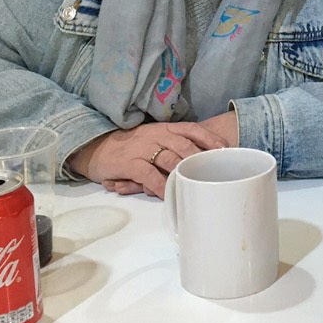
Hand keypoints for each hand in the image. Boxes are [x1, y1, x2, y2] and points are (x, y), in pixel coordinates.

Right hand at [66, 120, 227, 197]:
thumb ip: (171, 147)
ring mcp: (142, 148)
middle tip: (218, 171)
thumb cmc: (129, 147)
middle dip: (203, 158)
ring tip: (200, 184)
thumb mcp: (151, 139)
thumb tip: (200, 161)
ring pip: (170, 158)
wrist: (95, 148)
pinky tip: (170, 195)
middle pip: (185, 144)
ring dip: (186, 172)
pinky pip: (150, 175)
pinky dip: (161, 186)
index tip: (227, 149)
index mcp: (163, 128)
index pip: (191, 128)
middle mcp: (155, 135)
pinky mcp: (130, 163)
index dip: (210, 138)